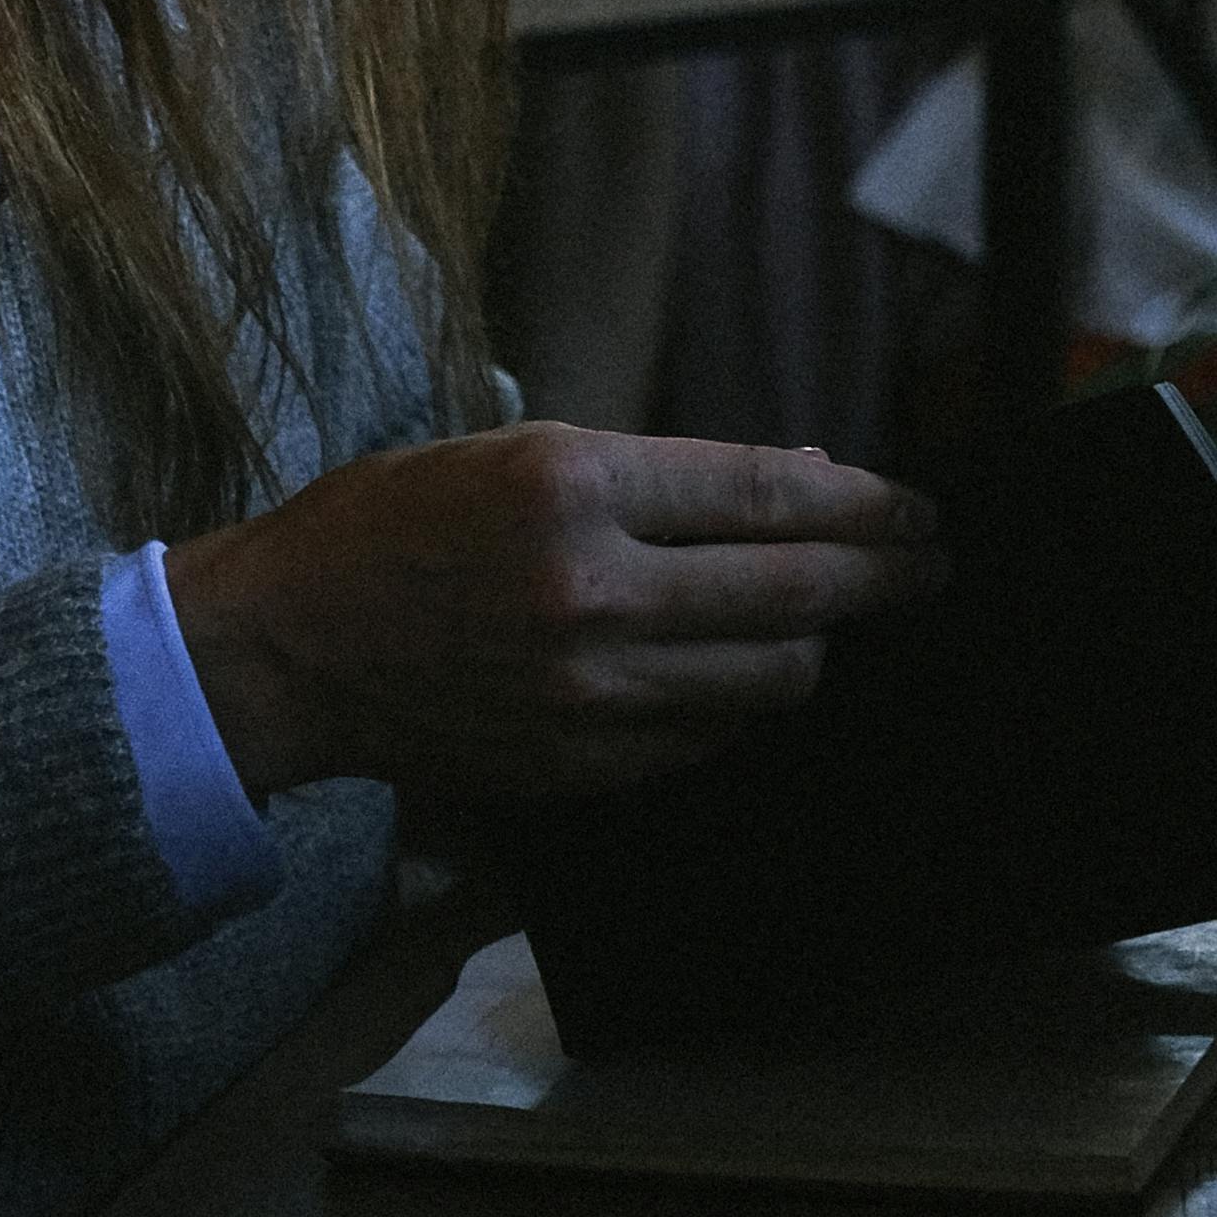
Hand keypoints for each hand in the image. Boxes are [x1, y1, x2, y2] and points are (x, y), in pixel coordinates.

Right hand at [165, 426, 945, 803]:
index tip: (917, 510)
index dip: (867, 506)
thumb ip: (664, 475)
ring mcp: (589, 691)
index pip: (769, 498)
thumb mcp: (520, 452)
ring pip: (769, 677)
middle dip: (886, 578)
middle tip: (929, 567)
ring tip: (827, 620)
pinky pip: (708, 737)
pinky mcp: (579, 764)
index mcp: (574, 487)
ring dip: (814, 645)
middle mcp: (592, 590)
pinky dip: (737, 702)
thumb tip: (801, 486)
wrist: (288, 646)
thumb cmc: (395, 523)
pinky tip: (736, 672)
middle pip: (797, 593)